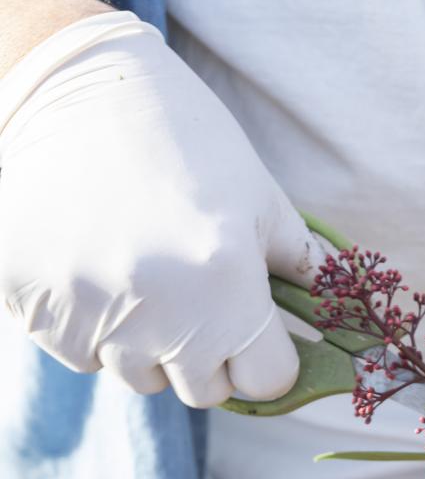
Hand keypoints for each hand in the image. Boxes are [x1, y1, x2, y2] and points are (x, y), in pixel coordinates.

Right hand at [0, 9, 318, 406]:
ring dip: (150, 344)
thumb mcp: (262, 198)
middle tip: (201, 297)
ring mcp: (89, 312)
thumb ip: (304, 268)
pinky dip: (93, 325)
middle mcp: (158, 310)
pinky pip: (78, 353)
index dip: (268, 360)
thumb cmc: (189, 138)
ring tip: (146, 272)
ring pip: (137, 376)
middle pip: (203, 390)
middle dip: (211, 357)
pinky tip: (97, 263)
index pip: (266, 381)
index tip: (259, 332)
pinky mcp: (32, 304)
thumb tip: (338, 315)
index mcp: (226, 283)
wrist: (79, 88)